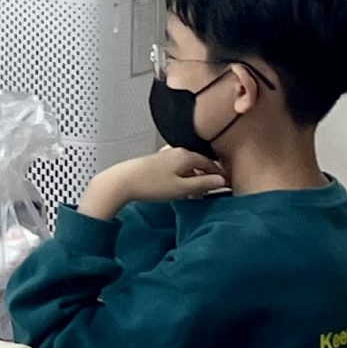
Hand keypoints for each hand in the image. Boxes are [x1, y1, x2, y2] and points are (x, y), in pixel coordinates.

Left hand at [83, 147, 225, 218]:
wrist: (120, 182)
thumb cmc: (149, 184)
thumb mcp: (182, 188)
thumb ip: (204, 183)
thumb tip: (221, 181)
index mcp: (185, 155)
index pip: (210, 163)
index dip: (219, 176)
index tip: (226, 186)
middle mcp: (175, 152)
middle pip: (198, 164)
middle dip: (206, 178)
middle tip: (211, 193)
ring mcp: (164, 156)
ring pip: (186, 167)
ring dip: (193, 180)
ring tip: (194, 195)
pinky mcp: (154, 163)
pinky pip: (175, 169)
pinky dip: (181, 179)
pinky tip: (178, 190)